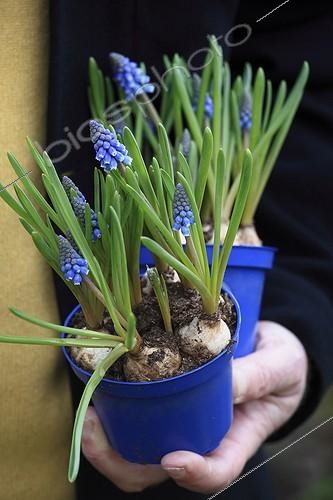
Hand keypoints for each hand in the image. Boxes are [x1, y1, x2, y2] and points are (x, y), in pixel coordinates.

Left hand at [81, 321, 307, 493]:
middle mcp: (202, 436)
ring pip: (138, 450)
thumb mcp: (280, 366)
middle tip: (95, 430)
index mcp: (237, 436)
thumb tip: (221, 384)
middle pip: (160, 470)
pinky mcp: (165, 400)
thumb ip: (255, 377)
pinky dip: (112, 410)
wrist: (267, 349)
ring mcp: (181, 421)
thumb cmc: (281, 365)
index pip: (217, 470)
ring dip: (107, 441)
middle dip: (122, 461)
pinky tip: (99, 388)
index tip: (174, 460)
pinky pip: (135, 416)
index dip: (196, 474)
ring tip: (88, 412)